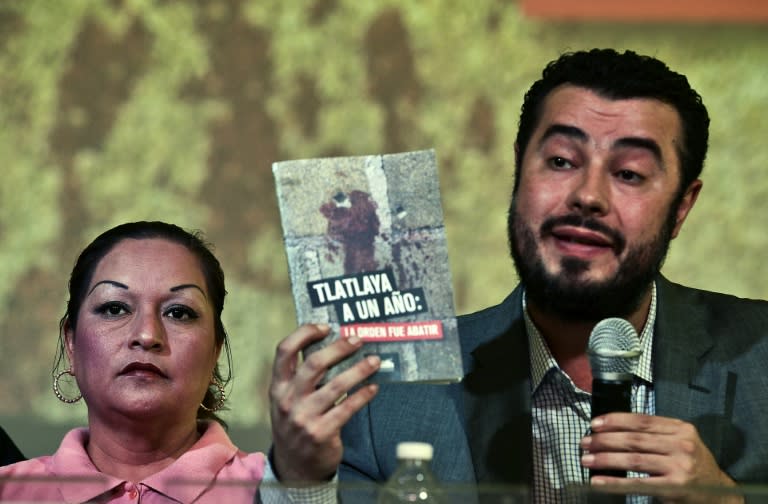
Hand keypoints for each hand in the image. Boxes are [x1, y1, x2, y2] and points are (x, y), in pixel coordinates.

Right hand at [269, 323, 379, 482]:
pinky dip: (363, 395)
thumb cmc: (296, 424)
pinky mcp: (321, 433)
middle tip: (358, 340)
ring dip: (359, 370)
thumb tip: (334, 346)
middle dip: (339, 348)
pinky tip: (373, 387)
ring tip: (375, 361)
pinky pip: (347, 408)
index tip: (325, 327)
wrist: (295, 468)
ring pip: (336, 385)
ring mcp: (303, 418)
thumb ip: (302, 377)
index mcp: (278, 387)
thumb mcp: (287, 400)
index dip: (304, 333)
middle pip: (314, 364)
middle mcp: (287, 400)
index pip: (284, 350)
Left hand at [581, 413, 738, 501]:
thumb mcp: (680, 442)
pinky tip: (598, 482)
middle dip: (604, 440)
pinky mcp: (675, 487)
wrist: (719, 493)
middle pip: (634, 439)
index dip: (615, 420)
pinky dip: (615, 482)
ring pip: (633, 459)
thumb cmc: (692, 464)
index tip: (594, 423)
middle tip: (584, 442)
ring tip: (586, 460)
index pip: (642, 420)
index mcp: (681, 428)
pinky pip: (638, 483)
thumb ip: (654, 434)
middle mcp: (682, 445)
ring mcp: (679, 466)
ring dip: (605, 459)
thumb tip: (612, 429)